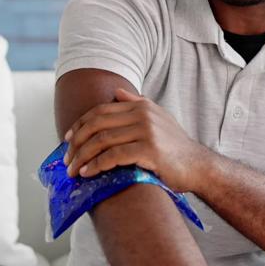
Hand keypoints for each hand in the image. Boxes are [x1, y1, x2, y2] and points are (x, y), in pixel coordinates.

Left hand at [63, 87, 211, 192]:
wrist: (198, 167)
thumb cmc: (175, 147)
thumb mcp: (158, 118)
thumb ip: (136, 104)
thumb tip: (116, 92)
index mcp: (141, 106)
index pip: (100, 112)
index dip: (79, 125)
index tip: (66, 140)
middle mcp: (142, 115)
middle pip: (97, 124)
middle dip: (76, 142)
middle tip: (66, 159)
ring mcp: (146, 131)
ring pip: (101, 141)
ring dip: (82, 156)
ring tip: (73, 170)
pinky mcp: (148, 151)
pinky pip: (113, 156)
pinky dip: (96, 165)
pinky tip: (88, 173)